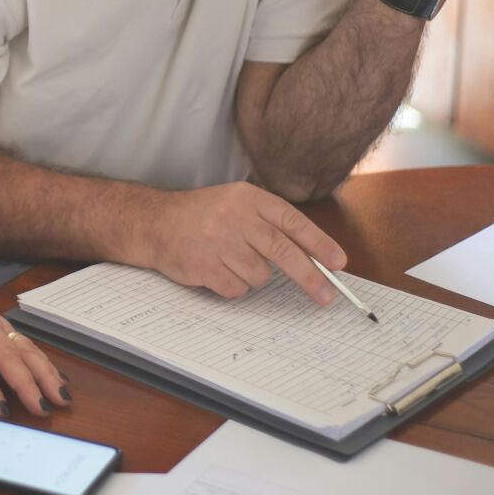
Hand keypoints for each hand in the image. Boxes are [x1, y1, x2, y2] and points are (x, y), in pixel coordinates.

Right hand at [141, 181, 347, 302]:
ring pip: (260, 276)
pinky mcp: (205, 266)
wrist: (155, 223)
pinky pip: (237, 289)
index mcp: (248, 198)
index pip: (292, 222)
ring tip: (231, 260)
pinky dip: (232, 285)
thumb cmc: (203, 215)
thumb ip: (270, 223)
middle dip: (310, 277)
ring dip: (252, 275)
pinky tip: (217, 269)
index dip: (319, 243)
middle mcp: (235, 217)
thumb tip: (313, 256)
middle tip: (327, 295)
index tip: (338, 262)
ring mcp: (218, 242)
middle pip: (283, 251)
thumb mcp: (237, 204)